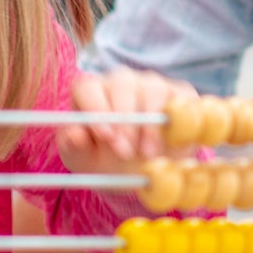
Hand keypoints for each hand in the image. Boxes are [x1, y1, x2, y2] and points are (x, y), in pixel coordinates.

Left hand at [60, 68, 199, 170]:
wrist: (142, 171)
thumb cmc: (106, 161)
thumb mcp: (85, 160)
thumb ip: (73, 147)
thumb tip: (74, 135)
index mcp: (91, 92)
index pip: (88, 88)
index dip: (96, 109)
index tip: (105, 136)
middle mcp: (121, 82)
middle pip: (122, 85)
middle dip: (125, 121)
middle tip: (125, 152)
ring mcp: (152, 84)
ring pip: (152, 90)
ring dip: (150, 125)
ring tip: (147, 154)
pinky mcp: (179, 93)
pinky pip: (179, 100)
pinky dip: (175, 122)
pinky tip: (169, 144)